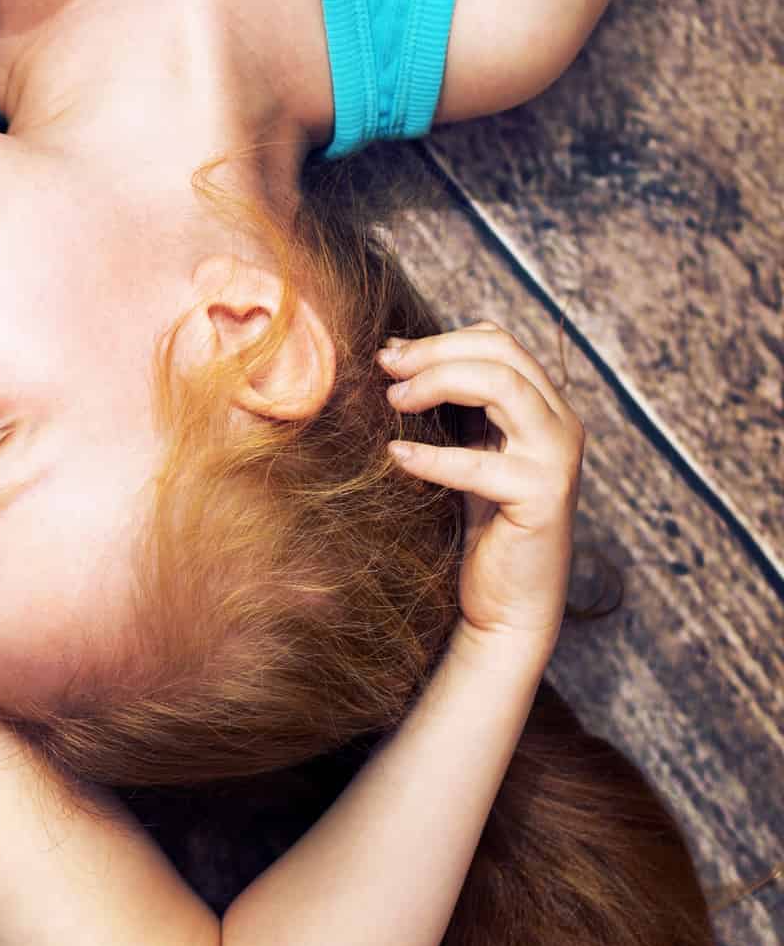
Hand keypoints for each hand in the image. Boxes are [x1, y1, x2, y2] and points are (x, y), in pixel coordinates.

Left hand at [379, 321, 584, 645]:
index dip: (440, 341)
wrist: (506, 605)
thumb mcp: (462, 451)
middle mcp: (561, 424)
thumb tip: (392, 352)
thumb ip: (444, 405)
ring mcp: (556, 459)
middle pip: (501, 354)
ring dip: (438, 384)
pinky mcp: (543, 498)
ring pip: (504, 387)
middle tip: (384, 370)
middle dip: (435, 354)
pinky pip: (481, 464)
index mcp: (543, 407)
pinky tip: (395, 458)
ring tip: (393, 403)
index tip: (388, 355)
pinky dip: (433, 457)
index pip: (498, 342)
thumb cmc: (479, 527)